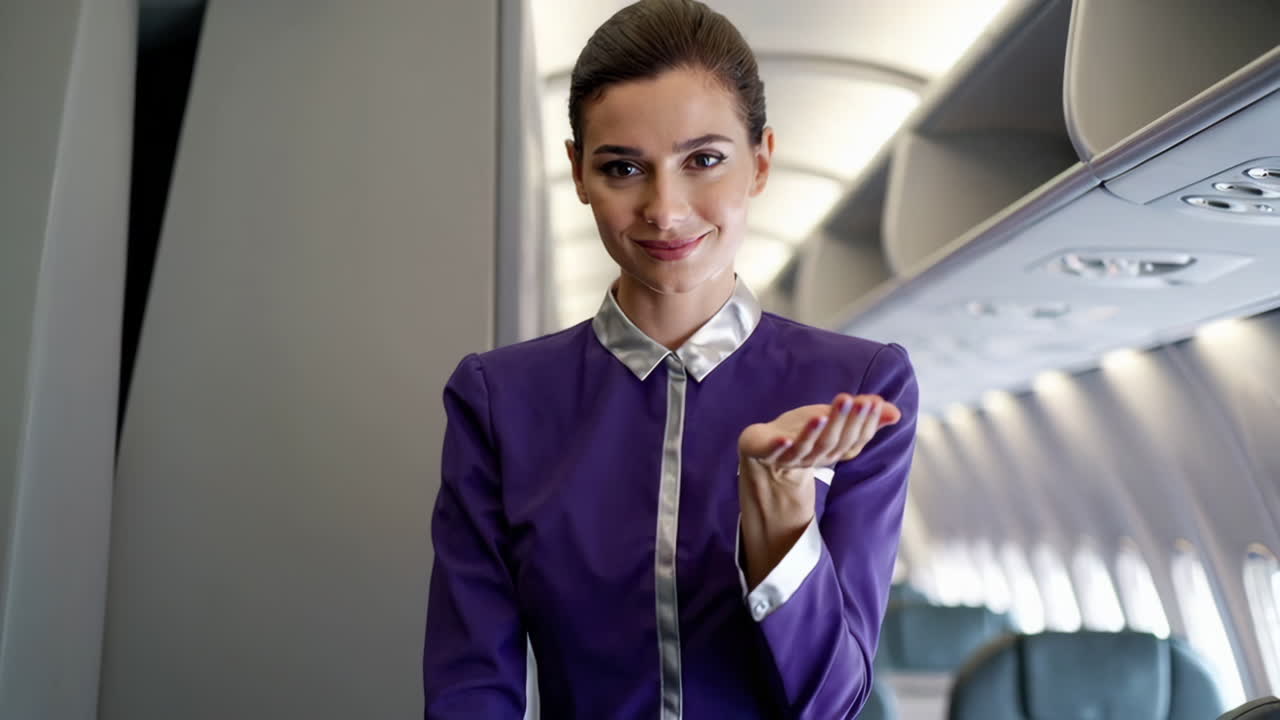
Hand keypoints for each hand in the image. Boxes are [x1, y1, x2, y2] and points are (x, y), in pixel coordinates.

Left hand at [738, 394, 900, 479]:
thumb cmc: (804, 432)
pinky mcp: (767, 453)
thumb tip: (896, 412)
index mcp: (836, 450)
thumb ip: (860, 418)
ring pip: (807, 447)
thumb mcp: (834, 421)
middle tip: (855, 400)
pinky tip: (783, 439)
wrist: (764, 449)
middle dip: (845, 422)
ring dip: (815, 432)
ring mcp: (792, 458)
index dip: (865, 423)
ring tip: (822, 415)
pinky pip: (774, 454)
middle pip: (834, 441)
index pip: (855, 439)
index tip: (873, 402)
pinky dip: (779, 448)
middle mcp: (817, 457)